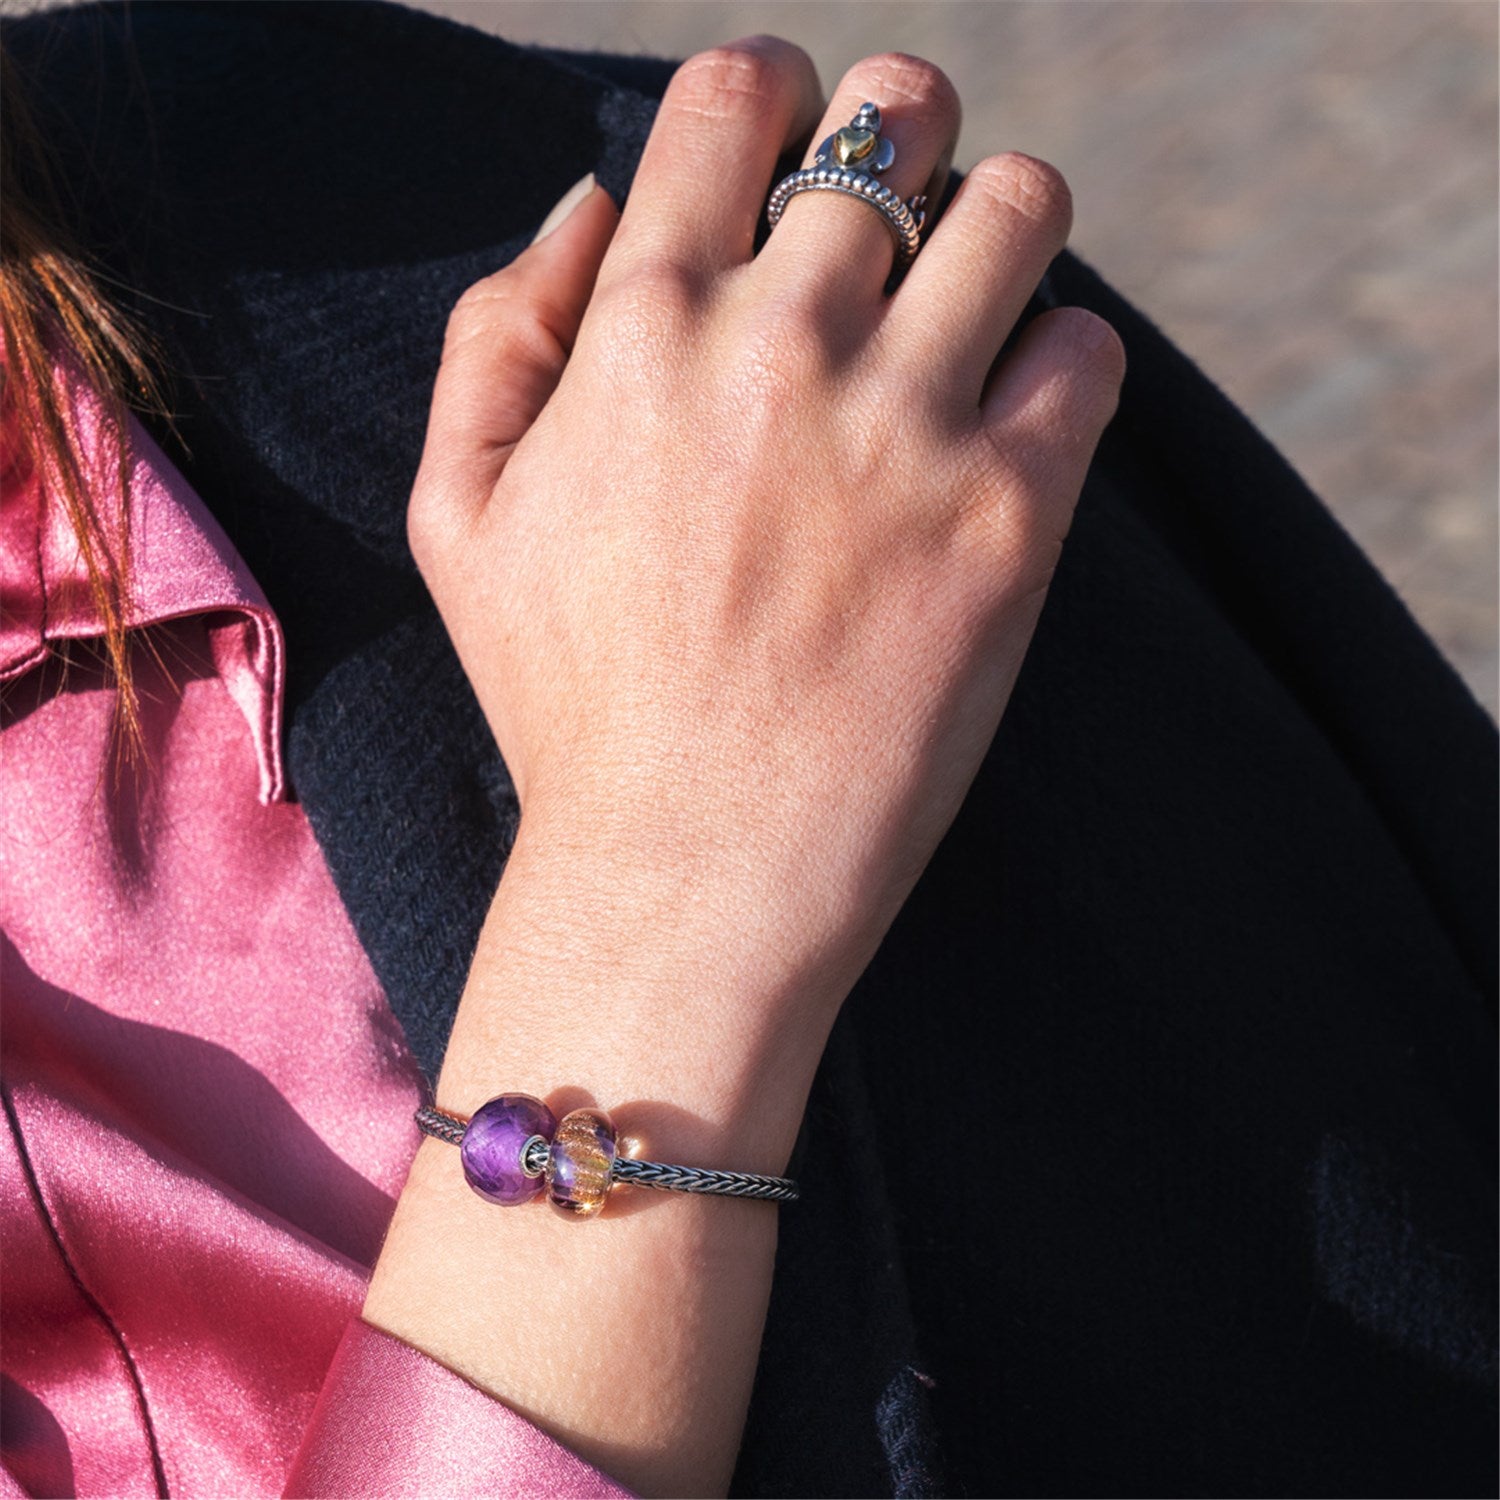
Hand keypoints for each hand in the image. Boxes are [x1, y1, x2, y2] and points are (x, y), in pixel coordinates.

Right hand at [371, 45, 1123, 1495]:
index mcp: (640, 332)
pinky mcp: (1008, 519)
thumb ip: (496, 338)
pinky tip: (1019, 414)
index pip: (733, 98)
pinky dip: (1066, 358)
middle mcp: (779, 349)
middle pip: (896, 121)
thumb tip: (587, 204)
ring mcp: (903, 428)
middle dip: (901, 134)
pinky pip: (1088, 353)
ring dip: (1004, 223)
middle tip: (900, 202)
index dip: (773, 89)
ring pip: (1017, 208)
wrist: (691, 874)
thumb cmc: (569, 707)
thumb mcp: (458, 521)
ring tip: (977, 292)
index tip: (792, 133)